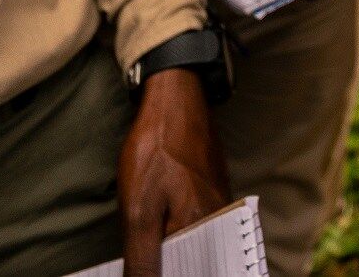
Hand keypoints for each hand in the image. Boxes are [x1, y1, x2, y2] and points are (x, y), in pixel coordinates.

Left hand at [117, 68, 228, 276]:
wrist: (176, 99)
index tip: (146, 268)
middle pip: (197, 259)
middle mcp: (220, 218)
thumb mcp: (138, 210)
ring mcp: (220, 202)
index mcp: (203, 227)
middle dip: (171, 263)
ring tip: (155, 241)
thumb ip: (143, 258)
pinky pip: (202, 223)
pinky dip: (182, 231)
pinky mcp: (216, 189)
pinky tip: (164, 225)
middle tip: (146, 253)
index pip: (189, 271)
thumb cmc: (156, 150)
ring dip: (176, 249)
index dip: (160, 273)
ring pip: (199, 242)